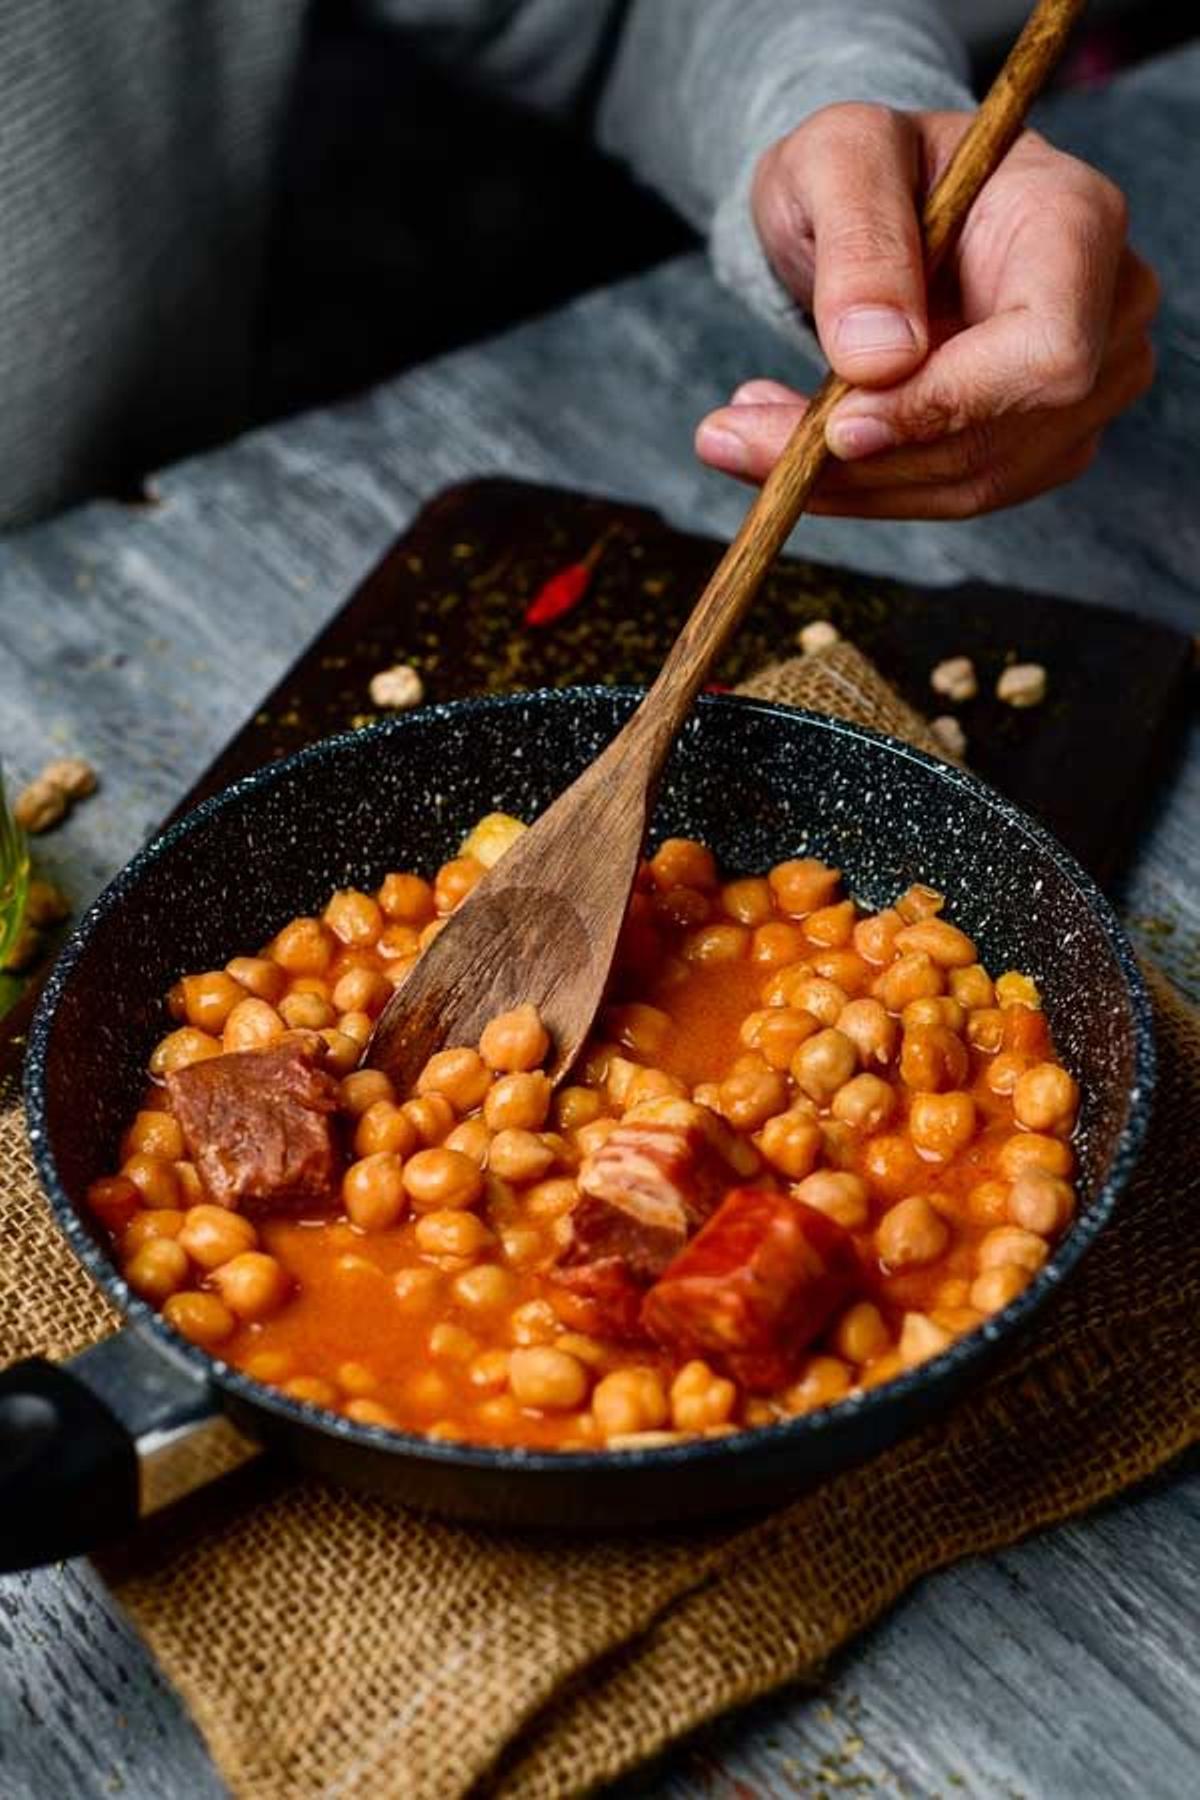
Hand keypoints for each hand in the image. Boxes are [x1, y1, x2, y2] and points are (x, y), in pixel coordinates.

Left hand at [695, 105, 1157, 517]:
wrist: (874, 205)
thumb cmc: (865, 164)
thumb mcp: (837, 158)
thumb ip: (859, 240)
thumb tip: (876, 359)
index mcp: (1076, 221)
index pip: (1045, 355)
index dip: (944, 406)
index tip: (835, 427)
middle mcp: (1106, 310)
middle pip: (1000, 434)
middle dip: (861, 459)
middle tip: (732, 438)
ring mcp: (1086, 387)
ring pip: (969, 483)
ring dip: (845, 482)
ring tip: (744, 434)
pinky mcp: (1040, 442)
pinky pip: (949, 492)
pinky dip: (859, 485)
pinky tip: (792, 444)